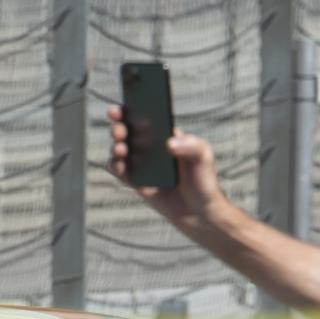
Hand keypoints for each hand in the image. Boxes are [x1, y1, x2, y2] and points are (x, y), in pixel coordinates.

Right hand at [106, 104, 225, 231]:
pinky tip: (118, 164)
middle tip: (120, 129)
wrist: (199, 212)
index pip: (147, 116)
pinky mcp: (137, 182)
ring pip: (121, 149)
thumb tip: (170, 143)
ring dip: (116, 145)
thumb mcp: (203, 157)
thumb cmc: (203, 181)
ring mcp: (142, 163)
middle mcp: (151, 146)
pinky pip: (121, 171)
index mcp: (166, 134)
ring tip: (121, 148)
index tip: (123, 106)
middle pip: (129, 130)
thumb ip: (191, 146)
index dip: (132, 108)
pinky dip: (116, 166)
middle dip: (120, 125)